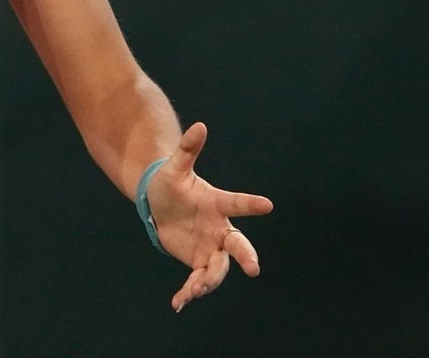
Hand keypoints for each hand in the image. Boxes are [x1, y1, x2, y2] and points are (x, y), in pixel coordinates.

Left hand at [146, 121, 273, 311]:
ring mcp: (211, 248)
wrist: (160, 206)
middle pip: (238, 245)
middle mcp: (220, 229)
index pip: (237, 203)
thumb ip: (188, 150)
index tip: (268, 204)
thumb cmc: (172, 184)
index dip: (251, 204)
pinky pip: (198, 280)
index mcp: (218, 204)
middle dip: (245, 256)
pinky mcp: (198, 262)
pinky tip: (178, 302)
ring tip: (193, 289)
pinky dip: (190, 292)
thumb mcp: (175, 168)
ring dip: (208, 280)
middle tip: (253, 268)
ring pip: (218, 268)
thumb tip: (199, 125)